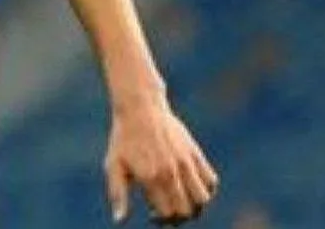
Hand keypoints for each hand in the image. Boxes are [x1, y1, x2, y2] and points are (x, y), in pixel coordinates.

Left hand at [104, 95, 218, 224]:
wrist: (140, 108)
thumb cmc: (123, 138)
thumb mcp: (114, 165)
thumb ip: (118, 194)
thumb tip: (119, 221)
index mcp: (151, 178)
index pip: (168, 214)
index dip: (162, 220)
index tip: (153, 215)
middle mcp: (172, 172)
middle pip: (187, 211)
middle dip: (179, 218)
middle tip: (167, 210)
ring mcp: (186, 162)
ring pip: (203, 199)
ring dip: (195, 207)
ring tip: (181, 201)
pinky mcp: (195, 153)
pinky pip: (211, 180)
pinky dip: (206, 190)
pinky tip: (190, 186)